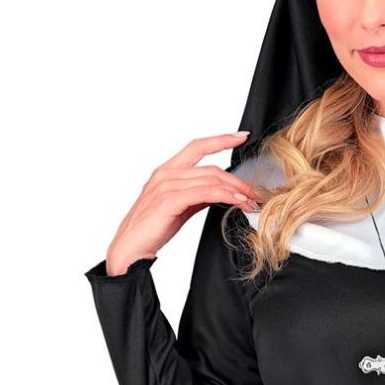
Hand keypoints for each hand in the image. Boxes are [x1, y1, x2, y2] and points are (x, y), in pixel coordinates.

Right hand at [103, 131, 265, 274]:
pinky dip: (224, 195)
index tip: (241, 136)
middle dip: (236, 179)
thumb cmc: (151, 229)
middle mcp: (166, 173)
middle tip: (254, 192)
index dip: (220, 140)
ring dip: (235, 190)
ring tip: (250, 201)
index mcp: (166, 171)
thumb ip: (195, 195)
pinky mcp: (169, 200)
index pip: (197, 147)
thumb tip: (217, 192)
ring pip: (210, 179)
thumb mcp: (178, 208)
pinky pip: (204, 193)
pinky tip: (237, 201)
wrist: (130, 248)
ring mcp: (166, 185)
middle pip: (210, 167)